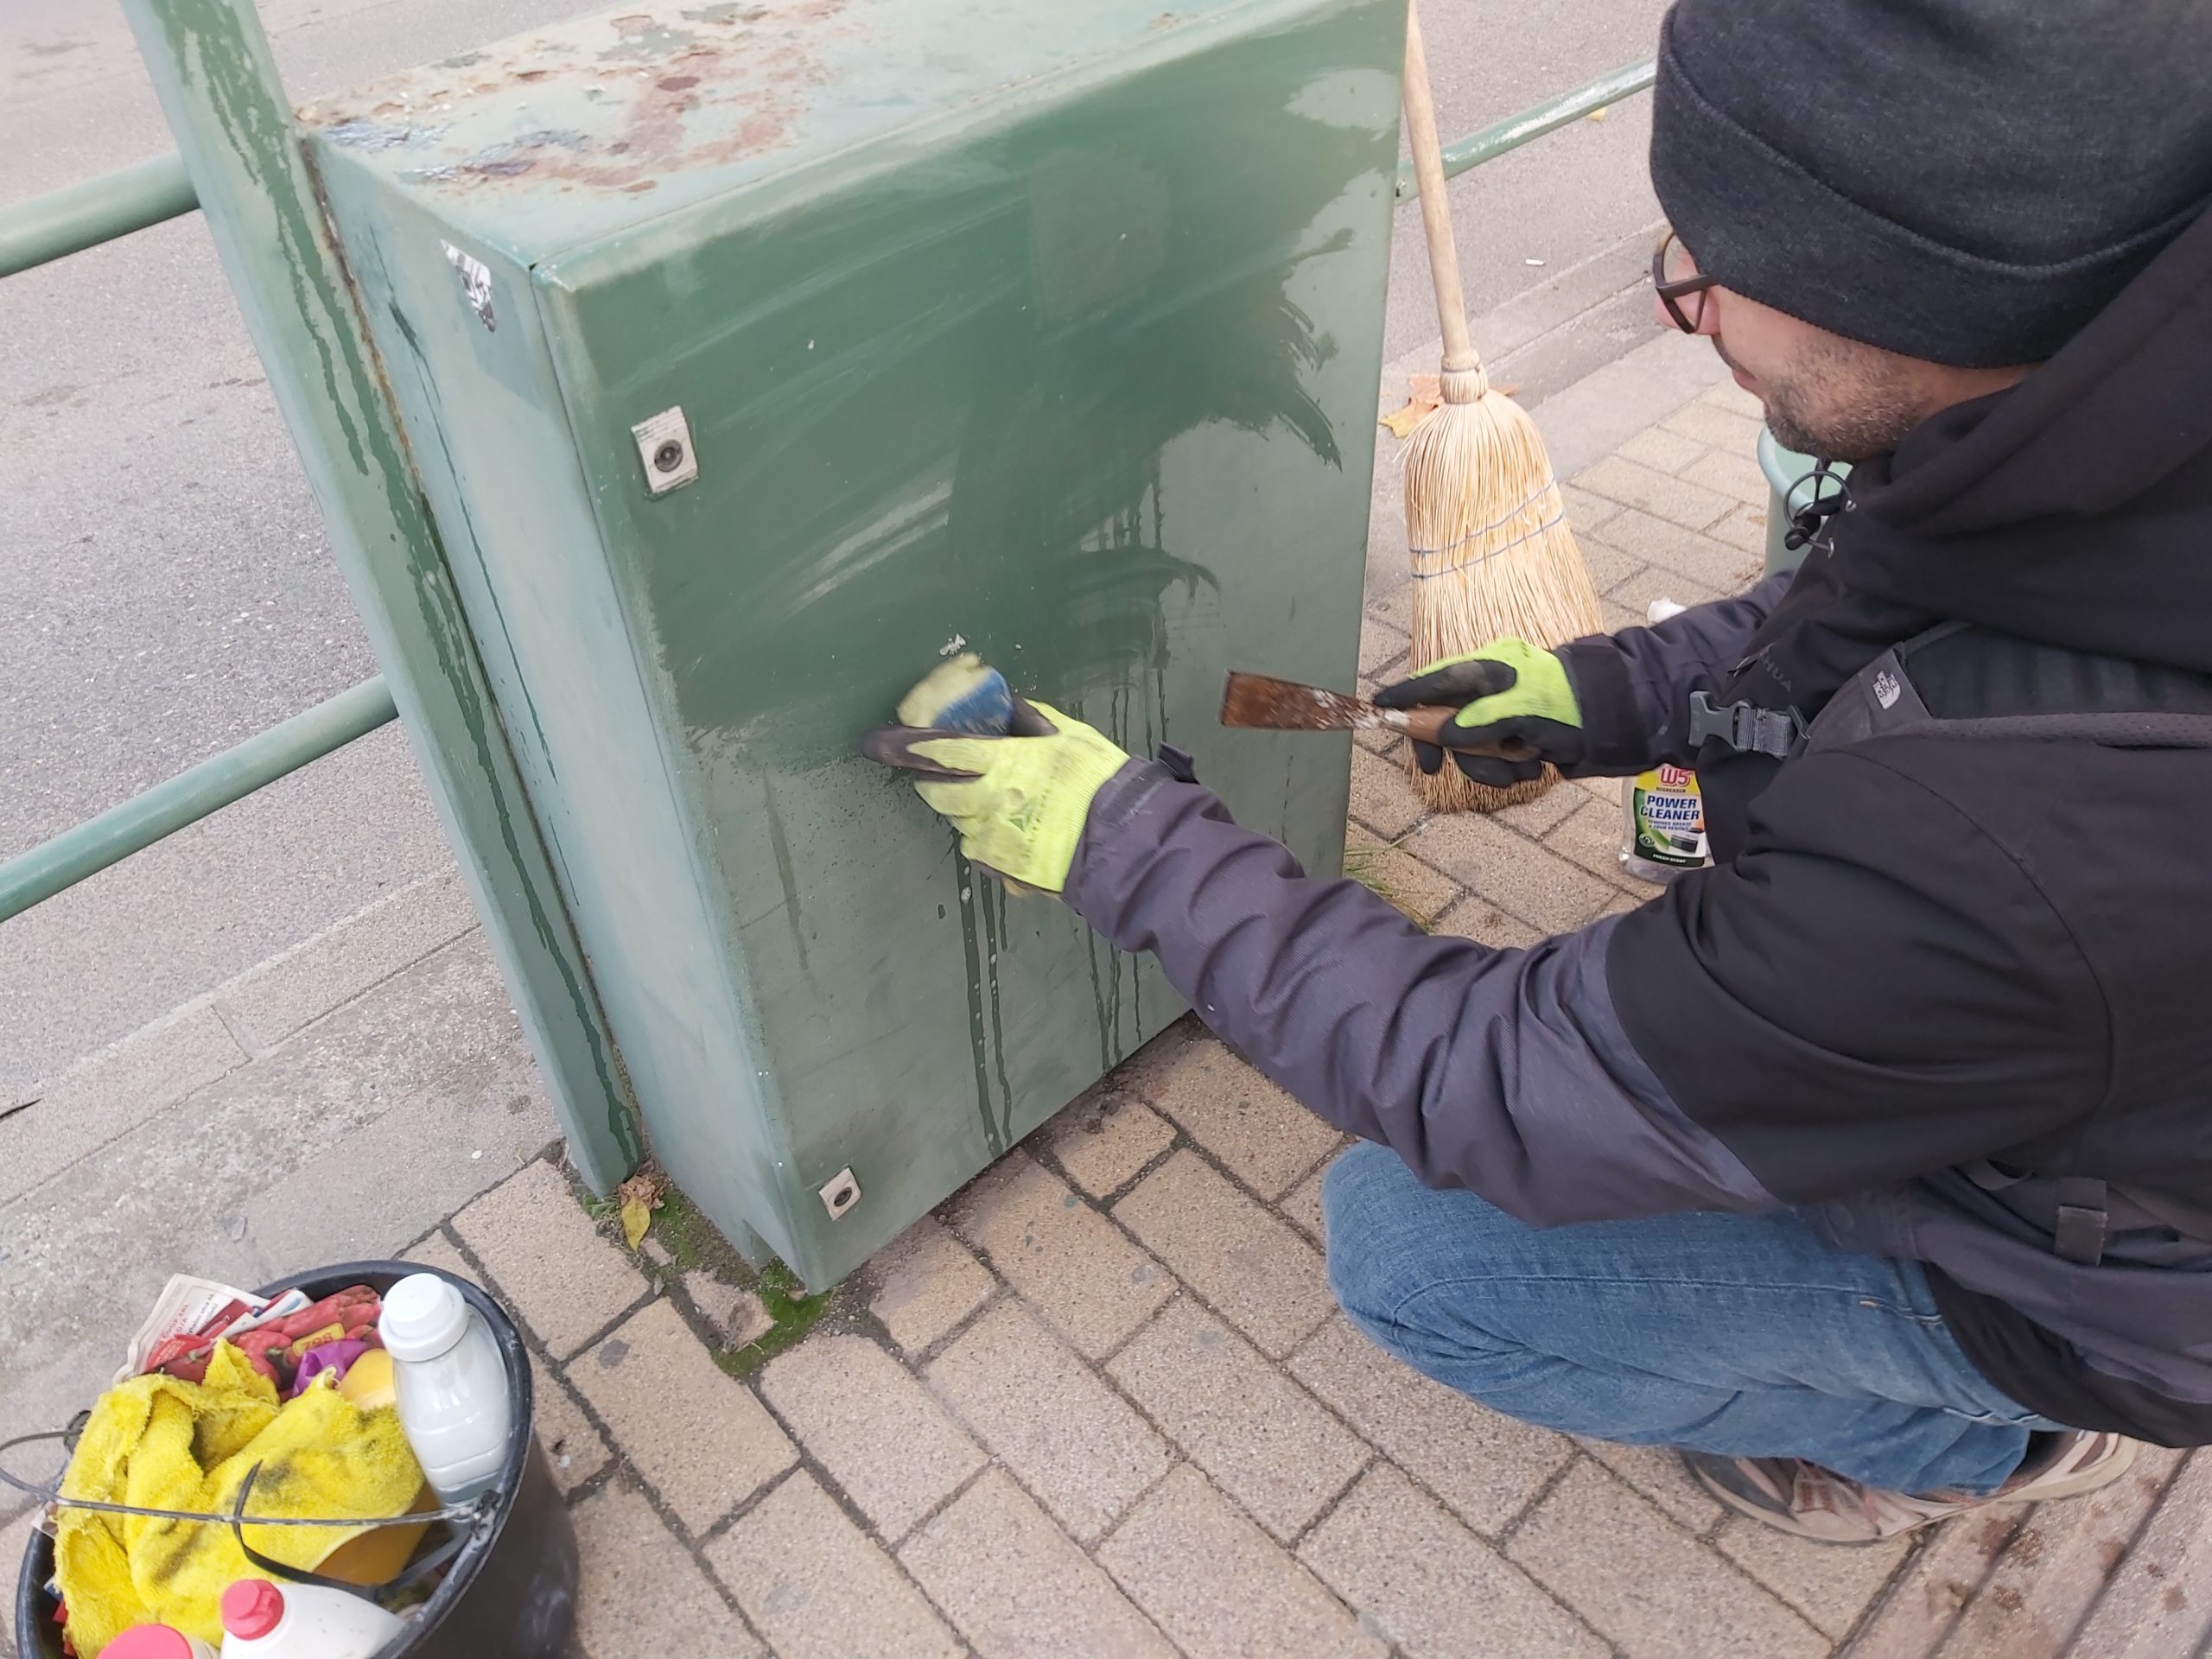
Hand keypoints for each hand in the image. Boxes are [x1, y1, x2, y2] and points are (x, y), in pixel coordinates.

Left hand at [863, 701, 1130, 892]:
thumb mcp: (1071, 736)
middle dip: (931, 784)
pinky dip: (989, 843)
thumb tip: (1011, 707)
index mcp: (1003, 764)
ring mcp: (996, 841)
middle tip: (939, 776)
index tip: (876, 743)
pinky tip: (1014, 836)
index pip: (940, 750)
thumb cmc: (1102, 782)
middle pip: (938, 795)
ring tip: (997, 806)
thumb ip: (1034, 721)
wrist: (1128, 841)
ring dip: (967, 814)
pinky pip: (982, 854)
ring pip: (960, 826)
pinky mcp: (1007, 871)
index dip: (904, 745)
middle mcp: (990, 803)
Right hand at [1373, 637, 1584, 784]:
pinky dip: (1509, 768)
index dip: (1404, 696)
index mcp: (1487, 669)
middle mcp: (1490, 691)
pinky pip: (1495, 759)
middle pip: (1445, 722)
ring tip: (1522, 768)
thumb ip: (1476, 721)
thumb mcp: (1520, 710)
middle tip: (1434, 769)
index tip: (1378, 708)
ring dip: (1490, 765)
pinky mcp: (1518, 738)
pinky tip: (1534, 766)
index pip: (1433, 681)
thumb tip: (1443, 735)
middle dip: (1453, 749)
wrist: (1616, 719)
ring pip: (1471, 747)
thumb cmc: (1569, 705)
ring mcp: (1503, 715)